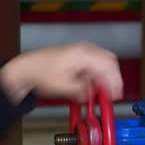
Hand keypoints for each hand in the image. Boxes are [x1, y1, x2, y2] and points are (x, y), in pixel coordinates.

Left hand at [0, 42, 123, 103]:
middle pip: (110, 61)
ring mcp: (82, 50)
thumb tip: (94, 95)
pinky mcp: (78, 54)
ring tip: (102, 92)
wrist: (28, 68)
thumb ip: (84, 91)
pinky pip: (95, 62)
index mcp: (84, 55)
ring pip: (103, 61)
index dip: (115, 82)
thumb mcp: (65, 88)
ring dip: (105, 76)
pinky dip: (97, 73)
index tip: (116, 95)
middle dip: (113, 79)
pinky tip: (93, 85)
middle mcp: (85, 49)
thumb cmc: (41, 73)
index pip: (109, 66)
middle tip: (113, 94)